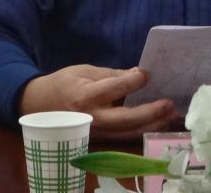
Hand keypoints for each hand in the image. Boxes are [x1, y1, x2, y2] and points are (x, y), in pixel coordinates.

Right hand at [18, 64, 175, 139]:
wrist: (40, 106)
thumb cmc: (64, 83)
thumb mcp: (84, 70)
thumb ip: (111, 75)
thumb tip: (137, 74)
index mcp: (85, 96)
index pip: (113, 89)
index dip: (132, 81)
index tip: (147, 73)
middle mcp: (92, 118)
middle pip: (124, 120)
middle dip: (149, 113)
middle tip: (169, 104)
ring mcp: (96, 132)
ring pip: (128, 133)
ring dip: (152, 125)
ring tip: (171, 115)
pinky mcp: (100, 139)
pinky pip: (124, 136)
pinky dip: (143, 130)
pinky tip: (158, 122)